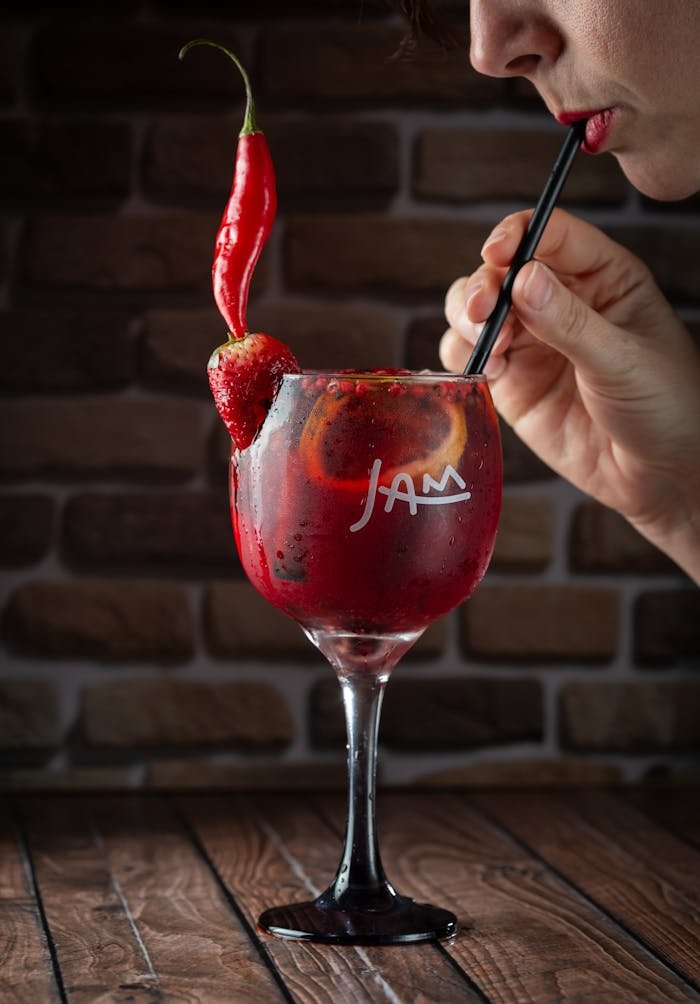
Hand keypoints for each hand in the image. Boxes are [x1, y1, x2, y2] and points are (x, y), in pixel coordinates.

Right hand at [440, 208, 699, 581]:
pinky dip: (461, 357)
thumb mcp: (623, 358)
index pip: (550, 235)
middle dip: (484, 285)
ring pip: (475, 309)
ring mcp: (531, 342)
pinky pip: (467, 356)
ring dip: (467, 318)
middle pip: (501, 270)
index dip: (518, 236)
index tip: (499, 254)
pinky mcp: (510, 382)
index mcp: (602, 277)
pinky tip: (484, 372)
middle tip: (482, 313)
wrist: (658, 476)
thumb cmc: (665, 405)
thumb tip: (523, 279)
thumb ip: (570, 321)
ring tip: (485, 344)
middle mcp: (560, 302)